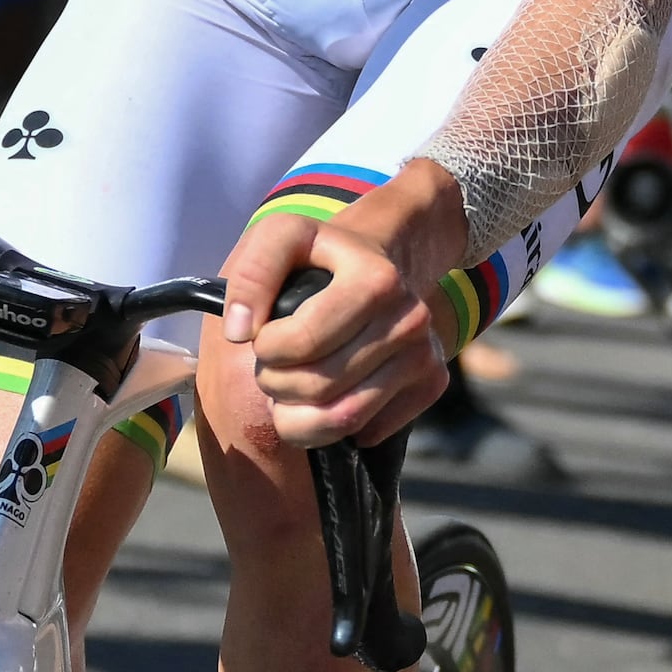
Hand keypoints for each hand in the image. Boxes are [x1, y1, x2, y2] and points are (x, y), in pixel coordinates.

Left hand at [217, 167, 469, 449]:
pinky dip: (334, 426)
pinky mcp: (432, 384)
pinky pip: (369, 432)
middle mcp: (410, 318)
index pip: (304, 343)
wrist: (383, 263)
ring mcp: (425, 354)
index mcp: (376, 279)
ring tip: (289, 387)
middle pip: (319, 386)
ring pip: (343, 419)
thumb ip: (250, 275)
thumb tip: (239, 332)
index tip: (263, 337)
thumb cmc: (322, 257)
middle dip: (277, 383)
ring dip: (298, 415)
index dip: (267, 349)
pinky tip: (327, 395)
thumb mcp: (281, 239)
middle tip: (273, 365)